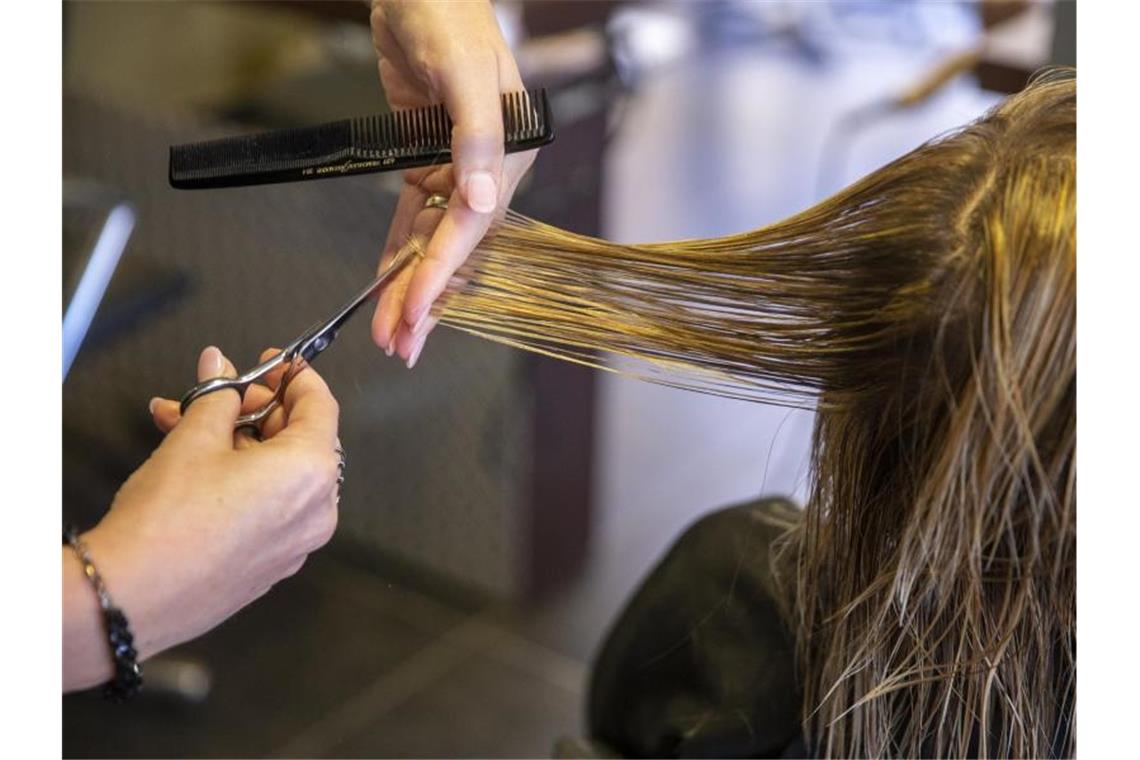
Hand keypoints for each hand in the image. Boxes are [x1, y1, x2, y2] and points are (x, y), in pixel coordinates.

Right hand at [64, 346, 340, 688]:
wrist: (130, 597)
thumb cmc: (168, 519)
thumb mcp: (195, 438)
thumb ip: (218, 396)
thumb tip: (220, 365)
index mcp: (312, 472)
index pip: (321, 406)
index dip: (295, 377)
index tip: (272, 363)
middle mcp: (317, 510)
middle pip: (300, 440)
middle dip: (254, 410)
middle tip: (219, 393)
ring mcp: (297, 543)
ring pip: (278, 473)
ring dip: (236, 442)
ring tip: (182, 420)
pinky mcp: (272, 564)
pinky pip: (269, 506)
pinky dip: (241, 478)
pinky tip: (194, 460)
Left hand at [369, 0, 536, 367]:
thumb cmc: (447, 13)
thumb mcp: (463, 72)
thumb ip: (476, 139)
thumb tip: (484, 201)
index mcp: (509, 154)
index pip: (473, 227)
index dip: (441, 272)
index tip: (415, 312)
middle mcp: (486, 169)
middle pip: (454, 247)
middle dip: (426, 297)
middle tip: (400, 345)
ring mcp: (454, 166)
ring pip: (431, 239)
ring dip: (410, 284)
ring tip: (390, 333)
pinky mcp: (423, 159)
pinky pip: (412, 216)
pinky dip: (398, 250)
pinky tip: (386, 284)